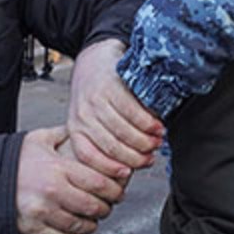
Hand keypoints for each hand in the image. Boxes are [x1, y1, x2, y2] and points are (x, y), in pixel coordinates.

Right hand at [15, 126, 126, 233]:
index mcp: (58, 168)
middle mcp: (52, 191)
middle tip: (109, 204)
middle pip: (94, 206)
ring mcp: (43, 212)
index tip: (121, 188)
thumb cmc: (15, 160)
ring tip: (94, 218)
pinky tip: (78, 233)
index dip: (116, 188)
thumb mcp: (40, 139)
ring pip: (81, 225)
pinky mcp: (33, 228)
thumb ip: (65, 134)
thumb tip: (86, 129)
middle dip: (107, 207)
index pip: (99, 182)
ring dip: (93, 224)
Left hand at [67, 39, 162, 178]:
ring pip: (123, 131)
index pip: (89, 155)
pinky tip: (157, 127)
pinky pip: (132, 112)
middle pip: (111, 146)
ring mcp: (95, 100)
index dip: (108, 169)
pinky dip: (148, 123)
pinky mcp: (111, 86)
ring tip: (157, 142)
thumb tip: (128, 166)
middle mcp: (82, 115)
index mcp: (76, 127)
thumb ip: (104, 139)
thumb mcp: (91, 118)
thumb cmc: (98, 95)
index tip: (126, 174)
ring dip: (145, 141)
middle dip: (135, 157)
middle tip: (150, 158)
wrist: (96, 59)